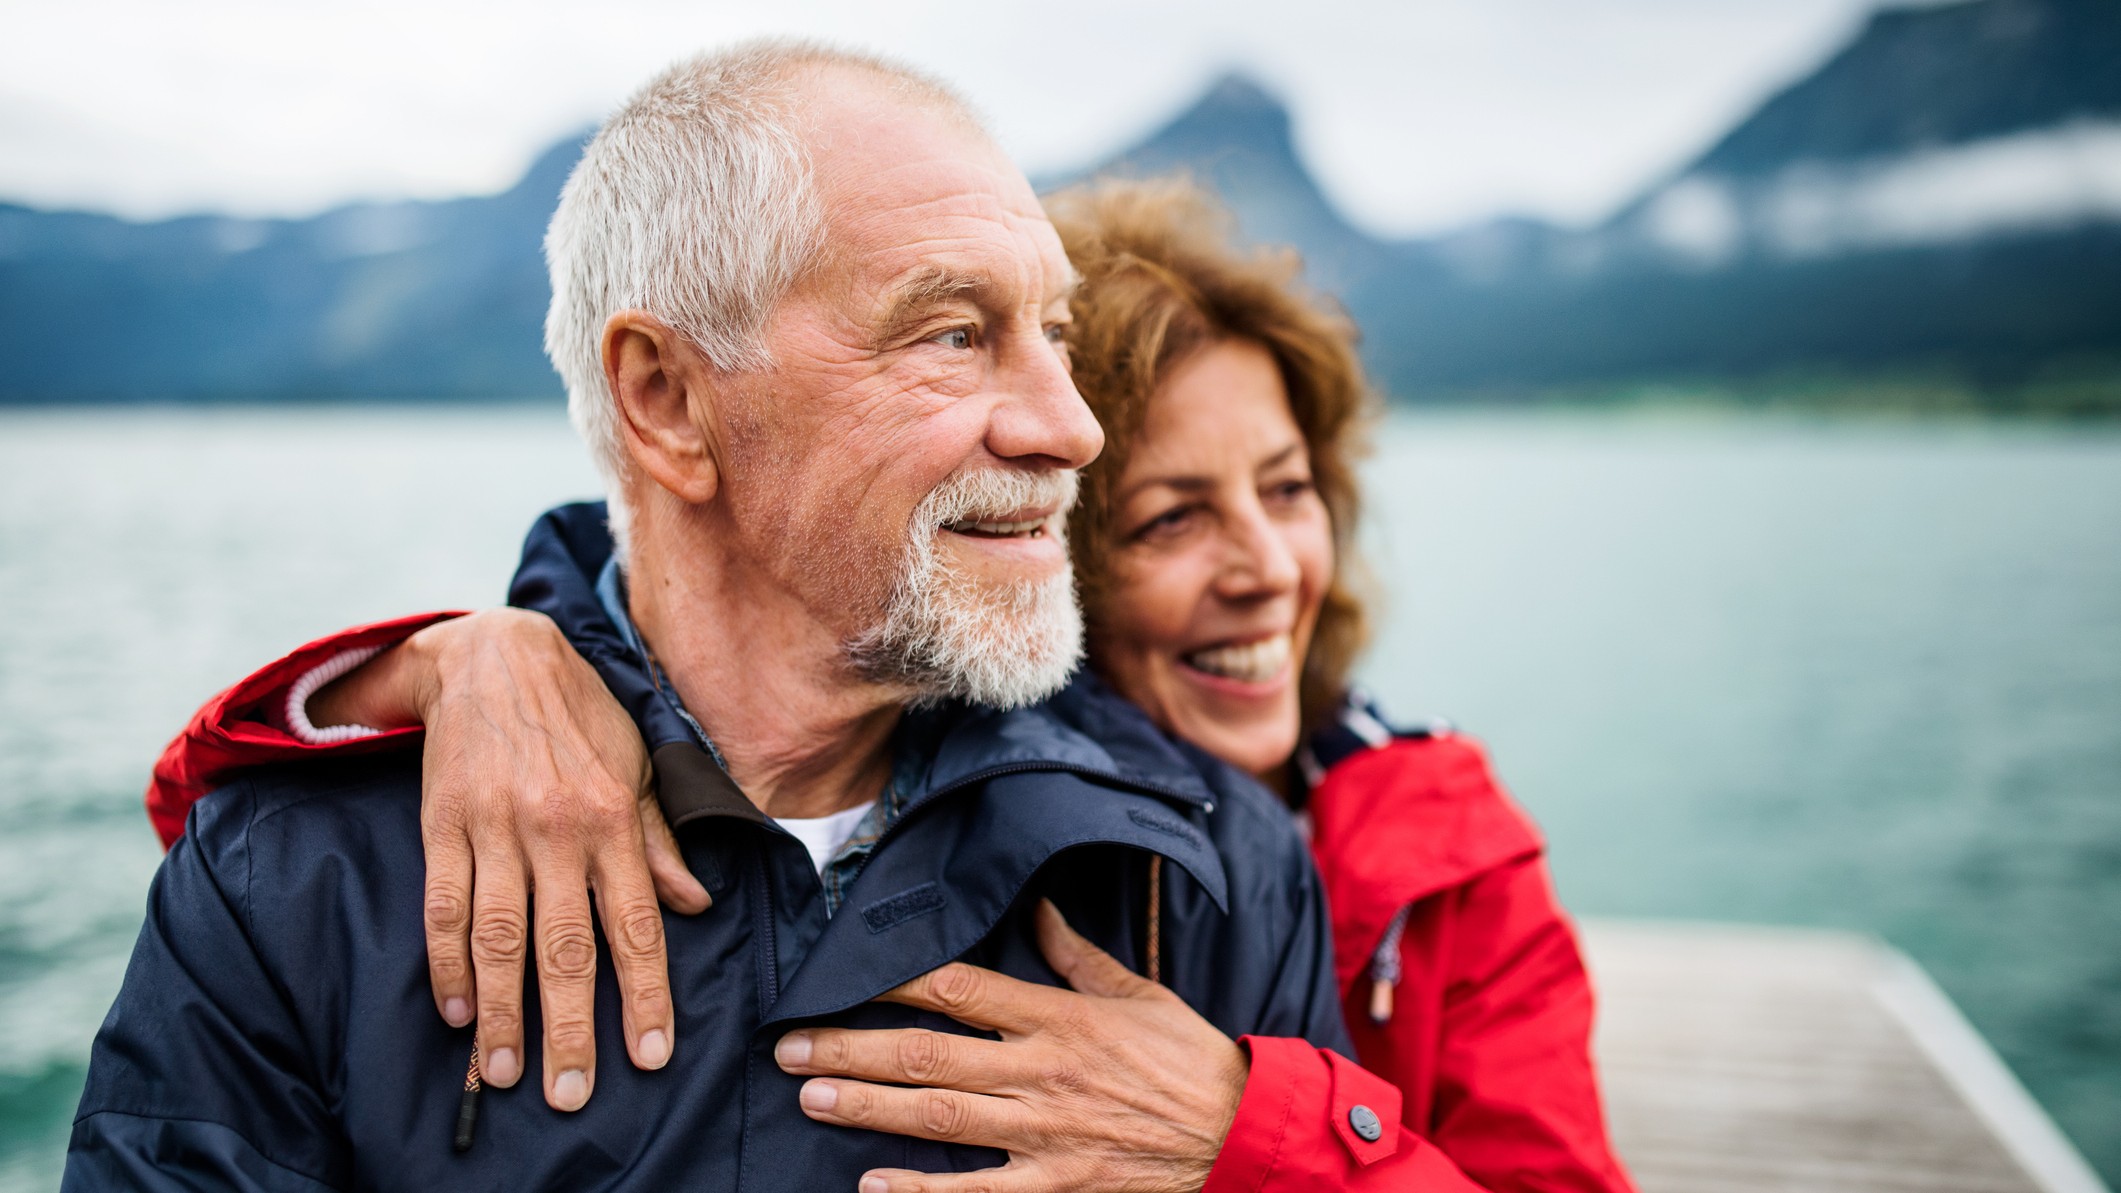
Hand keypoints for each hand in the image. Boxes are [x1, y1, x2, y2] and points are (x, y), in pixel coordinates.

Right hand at [311, 608, 707, 1111]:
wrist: (494, 654)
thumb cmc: (579, 716)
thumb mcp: (635, 768)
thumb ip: (658, 843)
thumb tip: (694, 906)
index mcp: (612, 820)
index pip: (634, 925)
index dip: (642, 994)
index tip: (648, 1055)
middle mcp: (557, 831)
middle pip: (564, 948)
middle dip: (569, 1027)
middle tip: (570, 1093)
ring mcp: (496, 830)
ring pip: (500, 939)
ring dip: (501, 1013)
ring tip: (502, 1072)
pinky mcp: (444, 826)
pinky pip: (444, 907)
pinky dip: (448, 963)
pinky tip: (456, 1009)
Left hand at [775, 900, 1247, 1192]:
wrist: (1239, 1131)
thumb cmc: (1187, 1057)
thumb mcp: (1137, 990)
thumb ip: (1077, 953)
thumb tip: (1037, 905)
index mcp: (1058, 1016)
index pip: (959, 988)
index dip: (893, 979)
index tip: (841, 972)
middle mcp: (1042, 1071)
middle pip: (928, 1055)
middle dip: (851, 1049)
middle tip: (789, 1047)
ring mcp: (1045, 1132)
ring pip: (939, 1117)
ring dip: (867, 1109)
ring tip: (810, 1098)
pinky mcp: (1056, 1183)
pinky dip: (923, 1192)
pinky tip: (872, 1185)